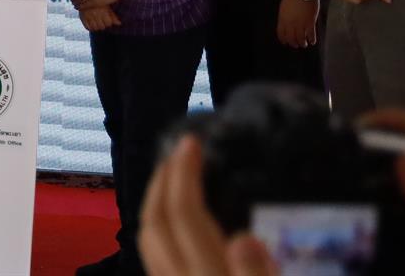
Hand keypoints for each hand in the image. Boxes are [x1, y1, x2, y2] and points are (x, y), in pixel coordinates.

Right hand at [77, 5, 121, 32]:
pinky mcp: (82, 17)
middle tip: (101, 21)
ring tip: (97, 22)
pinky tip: (91, 23)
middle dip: (103, 24)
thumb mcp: (106, 6)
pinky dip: (90, 27)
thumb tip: (119, 24)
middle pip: (102, 27)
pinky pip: (87, 28)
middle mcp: (96, 14)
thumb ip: (113, 15)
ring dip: (97, 27)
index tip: (107, 19)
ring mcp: (88, 16)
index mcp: (103, 10)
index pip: (109, 23)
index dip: (109, 22)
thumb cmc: (98, 0)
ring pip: (95, 28)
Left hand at [139, 134, 280, 275]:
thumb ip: (258, 273)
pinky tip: (172, 222)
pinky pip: (152, 258)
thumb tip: (244, 240)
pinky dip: (156, 228)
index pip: (185, 215)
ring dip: (154, 202)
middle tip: (177, 153)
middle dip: (161, 181)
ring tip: (171, 177)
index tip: (191, 142)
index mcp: (209, 274)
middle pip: (156, 223)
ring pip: (147, 240)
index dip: (183, 173)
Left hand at [275, 0, 318, 48]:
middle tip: (296, 45)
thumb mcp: (284, 8)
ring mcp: (301, 24)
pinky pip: (311, 34)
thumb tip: (285, 24)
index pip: (281, 33)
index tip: (285, 42)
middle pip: (291, 38)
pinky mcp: (310, 23)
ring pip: (301, 38)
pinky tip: (312, 42)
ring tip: (304, 44)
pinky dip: (312, 39)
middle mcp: (290, 24)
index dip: (283, 39)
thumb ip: (284, 17)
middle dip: (293, 43)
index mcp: (282, 19)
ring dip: (302, 43)